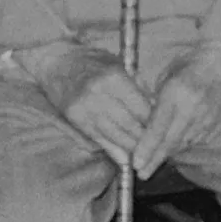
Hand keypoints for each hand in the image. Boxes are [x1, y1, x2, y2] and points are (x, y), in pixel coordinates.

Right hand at [18, 40, 151, 165]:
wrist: (55, 62)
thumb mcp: (118, 65)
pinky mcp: (75, 119)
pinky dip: (114, 151)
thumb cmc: (91, 62)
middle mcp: (99, 94)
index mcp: (114, 78)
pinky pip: (99, 139)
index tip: (165, 131)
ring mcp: (85, 108)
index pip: (142, 108)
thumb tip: (156, 110)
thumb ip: (137, 87)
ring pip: (116, 135)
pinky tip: (126, 160)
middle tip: (159, 148)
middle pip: (130, 124)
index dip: (155, 123)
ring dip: (132, 148)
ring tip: (145, 156)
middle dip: (146, 139)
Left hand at [128, 39, 220, 174]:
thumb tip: (134, 123)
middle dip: (154, 159)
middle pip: (170, 141)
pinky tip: (169, 152)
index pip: (158, 127)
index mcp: (175, 92)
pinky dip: (180, 147)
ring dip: (166, 155)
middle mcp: (192, 107)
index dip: (146, 147)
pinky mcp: (214, 123)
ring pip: (182, 144)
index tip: (135, 162)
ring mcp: (206, 117)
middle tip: (141, 173)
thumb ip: (150, 100)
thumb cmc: (186, 68)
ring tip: (150, 166)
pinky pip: (193, 140)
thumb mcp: (163, 77)